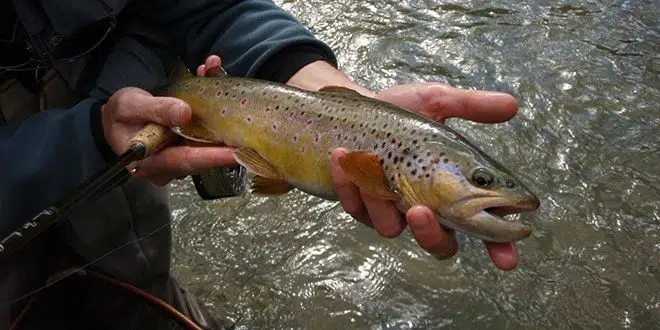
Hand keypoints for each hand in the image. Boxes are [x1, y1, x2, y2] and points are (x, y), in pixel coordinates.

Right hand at [101, 87, 236, 185]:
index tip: (235, 153)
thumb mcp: (130, 106)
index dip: (212, 158)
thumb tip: (185, 113)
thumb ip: (156, 109)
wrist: (118, 117)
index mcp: (151, 162)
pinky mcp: (190, 148)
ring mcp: (182, 158)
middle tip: (249, 128)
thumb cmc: (120, 115)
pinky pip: (207, 134)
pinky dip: (214, 112)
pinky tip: (213, 80)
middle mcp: (170, 166)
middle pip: (203, 154)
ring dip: (220, 116)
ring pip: (208, 141)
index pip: (186, 161)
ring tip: (225, 86)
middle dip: (225, 137)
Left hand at [331, 83, 519, 269]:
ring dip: (379, 199)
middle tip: (420, 211)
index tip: (506, 259)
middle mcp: (427, 207)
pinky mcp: (361, 206)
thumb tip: (512, 105)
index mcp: (454, 189)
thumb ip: (470, 106)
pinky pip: (357, 210)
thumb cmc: (400, 112)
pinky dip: (350, 185)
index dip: (499, 245)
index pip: (484, 225)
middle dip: (430, 235)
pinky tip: (343, 157)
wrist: (354, 107)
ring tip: (369, 161)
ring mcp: (393, 211)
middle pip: (440, 245)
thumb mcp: (434, 102)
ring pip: (391, 228)